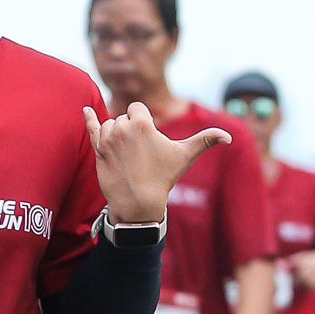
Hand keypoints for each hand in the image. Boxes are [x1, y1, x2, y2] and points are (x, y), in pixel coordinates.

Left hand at [83, 102, 227, 223]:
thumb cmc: (162, 178)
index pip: (138, 109)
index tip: (148, 141)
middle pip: (123, 117)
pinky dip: (88, 118)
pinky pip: (91, 128)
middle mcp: (121, 127)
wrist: (138, 204)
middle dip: (131, 130)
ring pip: (110, 124)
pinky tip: (85, 110)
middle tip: (140, 153)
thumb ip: (205, 140)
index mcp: (141, 122)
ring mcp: (107, 139)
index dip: (144, 122)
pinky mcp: (98, 150)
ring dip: (116, 133)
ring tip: (127, 154)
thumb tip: (229, 138)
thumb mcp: (184, 156)